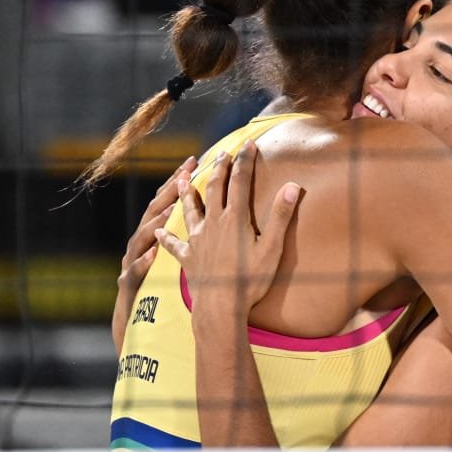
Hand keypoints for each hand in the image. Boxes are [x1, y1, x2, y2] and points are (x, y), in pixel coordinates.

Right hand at [112, 156, 195, 349]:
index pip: (171, 205)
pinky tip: (154, 253)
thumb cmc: (159, 296)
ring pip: (140, 238)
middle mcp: (144, 246)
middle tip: (182, 173)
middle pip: (153, 213)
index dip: (180, 183)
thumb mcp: (176, 264)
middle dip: (167, 192)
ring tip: (169, 208)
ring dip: (154, 222)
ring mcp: (133, 264)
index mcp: (159, 240)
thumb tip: (215, 215)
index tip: (196, 161)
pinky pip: (135, 271)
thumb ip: (190, 239)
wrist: (135, 329)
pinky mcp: (130, 286)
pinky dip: (143, 261)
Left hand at [156, 142, 301, 315]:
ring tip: (182, 178)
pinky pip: (174, 244)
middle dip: (219, 169)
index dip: (245, 161)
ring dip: (187, 193)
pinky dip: (166, 236)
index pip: (240, 182)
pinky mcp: (188, 258)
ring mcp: (198, 240)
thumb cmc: (250, 280)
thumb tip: (293, 186)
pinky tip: (157, 231)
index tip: (248, 145)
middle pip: (214, 189)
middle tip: (221, 153)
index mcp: (235, 219)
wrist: (220, 307)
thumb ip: (281, 216)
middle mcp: (213, 224)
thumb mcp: (273, 248)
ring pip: (190, 209)